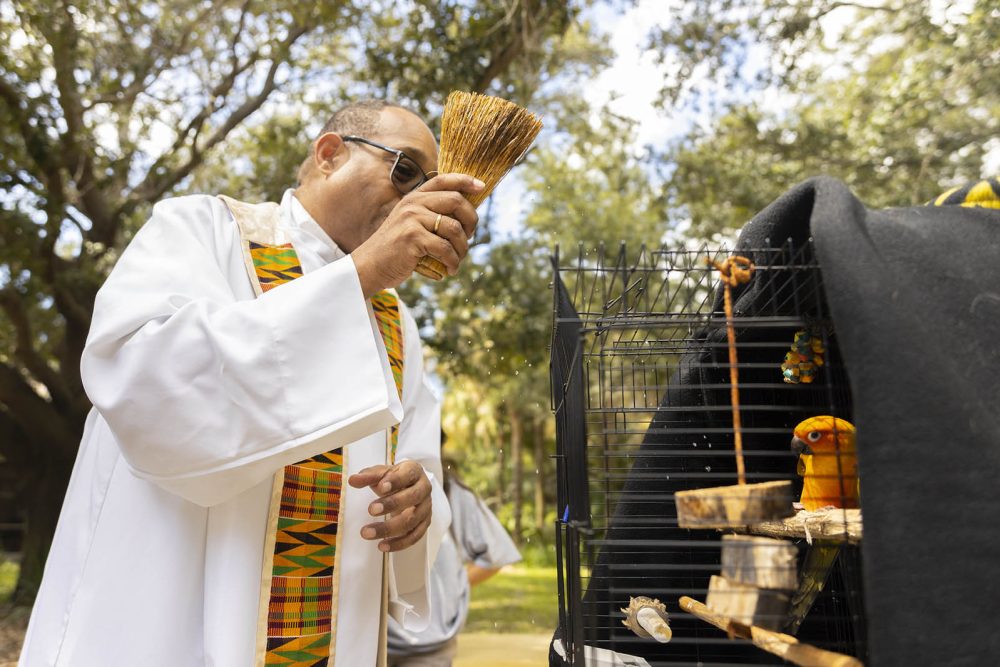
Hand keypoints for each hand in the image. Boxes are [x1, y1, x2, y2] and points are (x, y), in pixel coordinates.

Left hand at [348, 460, 432, 552]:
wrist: (409, 487)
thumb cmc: (394, 479)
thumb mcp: (381, 474)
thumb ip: (368, 477)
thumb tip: (352, 480)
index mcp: (415, 471)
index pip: (408, 475)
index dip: (396, 481)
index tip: (380, 487)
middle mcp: (424, 488)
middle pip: (413, 497)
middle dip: (392, 504)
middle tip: (370, 510)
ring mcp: (426, 507)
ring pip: (412, 520)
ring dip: (390, 528)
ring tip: (367, 533)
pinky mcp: (425, 523)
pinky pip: (415, 536)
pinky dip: (399, 543)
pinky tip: (382, 546)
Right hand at [352, 174, 483, 296]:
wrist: (369, 266)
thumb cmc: (395, 249)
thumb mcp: (411, 224)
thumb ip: (431, 215)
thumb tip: (466, 216)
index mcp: (414, 197)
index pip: (443, 180)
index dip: (465, 180)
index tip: (481, 187)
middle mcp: (413, 204)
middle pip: (456, 201)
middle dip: (471, 221)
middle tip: (469, 238)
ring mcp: (412, 219)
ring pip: (454, 228)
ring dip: (463, 248)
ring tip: (458, 260)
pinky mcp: (412, 238)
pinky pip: (445, 248)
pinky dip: (453, 261)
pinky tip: (450, 270)